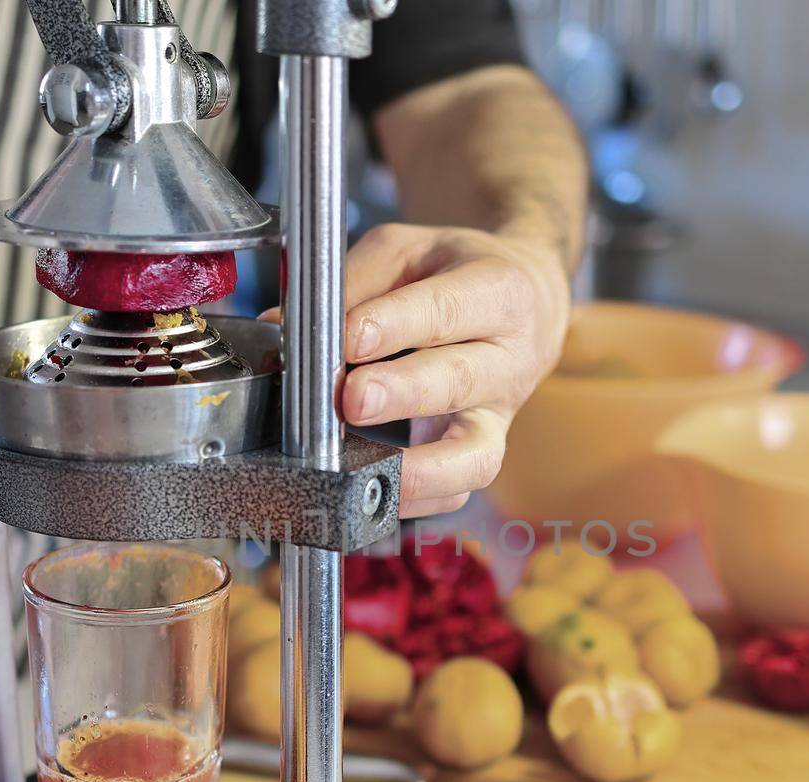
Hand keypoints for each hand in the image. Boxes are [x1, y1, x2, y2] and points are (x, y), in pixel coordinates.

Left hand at [337, 223, 570, 516]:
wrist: (528, 302)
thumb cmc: (456, 274)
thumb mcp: (408, 252)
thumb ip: (350, 284)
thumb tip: (279, 327)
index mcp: (498, 292)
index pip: (444, 311)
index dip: (394, 326)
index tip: (348, 338)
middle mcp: (510, 359)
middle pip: (460, 382)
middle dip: (403, 394)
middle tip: (352, 400)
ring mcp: (500, 414)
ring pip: (475, 454)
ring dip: (419, 469)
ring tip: (365, 469)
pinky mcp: (485, 450)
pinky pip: (459, 490)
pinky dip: (419, 500)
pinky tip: (375, 493)